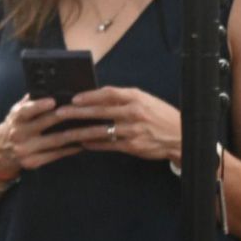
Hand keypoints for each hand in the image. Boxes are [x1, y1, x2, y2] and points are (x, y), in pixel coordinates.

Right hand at [0, 95, 83, 176]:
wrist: (0, 152)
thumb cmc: (14, 127)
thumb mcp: (15, 113)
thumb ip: (29, 102)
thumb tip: (47, 89)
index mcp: (15, 118)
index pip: (26, 111)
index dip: (39, 106)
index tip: (52, 101)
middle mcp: (19, 133)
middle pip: (47, 124)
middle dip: (69, 117)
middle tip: (89, 112)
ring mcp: (26, 149)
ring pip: (57, 141)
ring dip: (79, 135)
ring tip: (96, 129)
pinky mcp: (33, 162)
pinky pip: (57, 154)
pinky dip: (71, 149)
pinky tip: (84, 144)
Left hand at [57, 86, 180, 162]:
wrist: (181, 137)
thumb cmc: (159, 115)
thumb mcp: (144, 100)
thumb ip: (123, 97)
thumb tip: (95, 95)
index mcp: (136, 98)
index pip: (108, 93)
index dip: (89, 96)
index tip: (74, 98)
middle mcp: (134, 113)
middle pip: (100, 112)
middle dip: (77, 113)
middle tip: (60, 113)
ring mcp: (133, 131)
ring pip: (101, 131)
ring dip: (80, 132)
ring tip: (65, 133)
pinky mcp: (133, 146)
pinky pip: (108, 145)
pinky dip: (94, 144)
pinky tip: (82, 143)